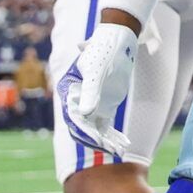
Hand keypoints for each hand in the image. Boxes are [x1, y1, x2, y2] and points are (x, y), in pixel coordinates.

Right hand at [58, 23, 136, 155]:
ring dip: (106, 141)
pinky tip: (124, 144)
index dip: (84, 129)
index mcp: (69, 91)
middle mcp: (77, 102)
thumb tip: (85, 113)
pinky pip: (106, 127)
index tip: (97, 139)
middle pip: (83, 126)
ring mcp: (91, 106)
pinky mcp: (104, 108)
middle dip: (95, 139)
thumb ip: (90, 91)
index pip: (73, 116)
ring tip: (119, 150)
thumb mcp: (96, 70)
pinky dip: (114, 136)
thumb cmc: (103, 51)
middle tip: (109, 148)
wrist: (118, 41)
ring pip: (96, 129)